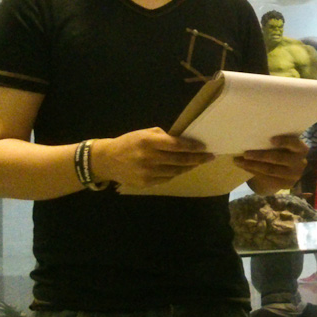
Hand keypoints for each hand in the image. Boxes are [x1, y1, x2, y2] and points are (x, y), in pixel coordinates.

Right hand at [90, 128, 211, 187]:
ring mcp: (147, 173)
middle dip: (197, 159)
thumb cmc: (128, 143)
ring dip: (188, 167)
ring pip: (175, 171)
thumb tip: (182, 141)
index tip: (204, 147)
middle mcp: (149, 158)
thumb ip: (162, 137)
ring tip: (198, 163)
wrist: (107, 160)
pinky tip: (182, 169)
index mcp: (148, 142)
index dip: (192, 147)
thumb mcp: (143, 133)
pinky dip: (176, 173)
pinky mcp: (146, 183)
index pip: (176, 145)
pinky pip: (167, 179)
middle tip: (209, 157)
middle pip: (179, 160)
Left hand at [235, 134, 306, 185]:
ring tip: (238, 161)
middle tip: (245, 153)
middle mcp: (300, 163)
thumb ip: (278, 141)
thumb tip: (255, 133)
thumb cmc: (284, 150)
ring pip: (270, 170)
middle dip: (260, 156)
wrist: (289, 170)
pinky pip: (267, 179)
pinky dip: (253, 172)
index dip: (284, 141)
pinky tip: (244, 167)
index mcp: (302, 149)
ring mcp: (293, 176)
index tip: (271, 139)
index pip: (295, 144)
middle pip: (278, 158)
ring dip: (252, 165)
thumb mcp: (286, 145)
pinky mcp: (285, 185)